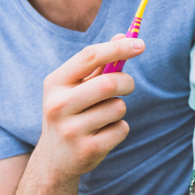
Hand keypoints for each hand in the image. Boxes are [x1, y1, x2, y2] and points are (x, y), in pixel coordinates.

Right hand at [37, 35, 143, 176]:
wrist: (54, 159)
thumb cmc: (70, 111)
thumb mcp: (75, 85)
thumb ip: (98, 62)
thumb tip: (123, 35)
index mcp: (55, 82)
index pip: (89, 56)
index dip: (118, 48)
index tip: (141, 44)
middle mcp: (58, 105)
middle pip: (108, 83)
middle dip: (127, 82)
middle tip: (128, 85)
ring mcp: (71, 130)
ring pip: (118, 107)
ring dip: (120, 107)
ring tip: (105, 115)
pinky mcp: (87, 150)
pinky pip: (121, 128)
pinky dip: (120, 128)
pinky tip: (103, 134)